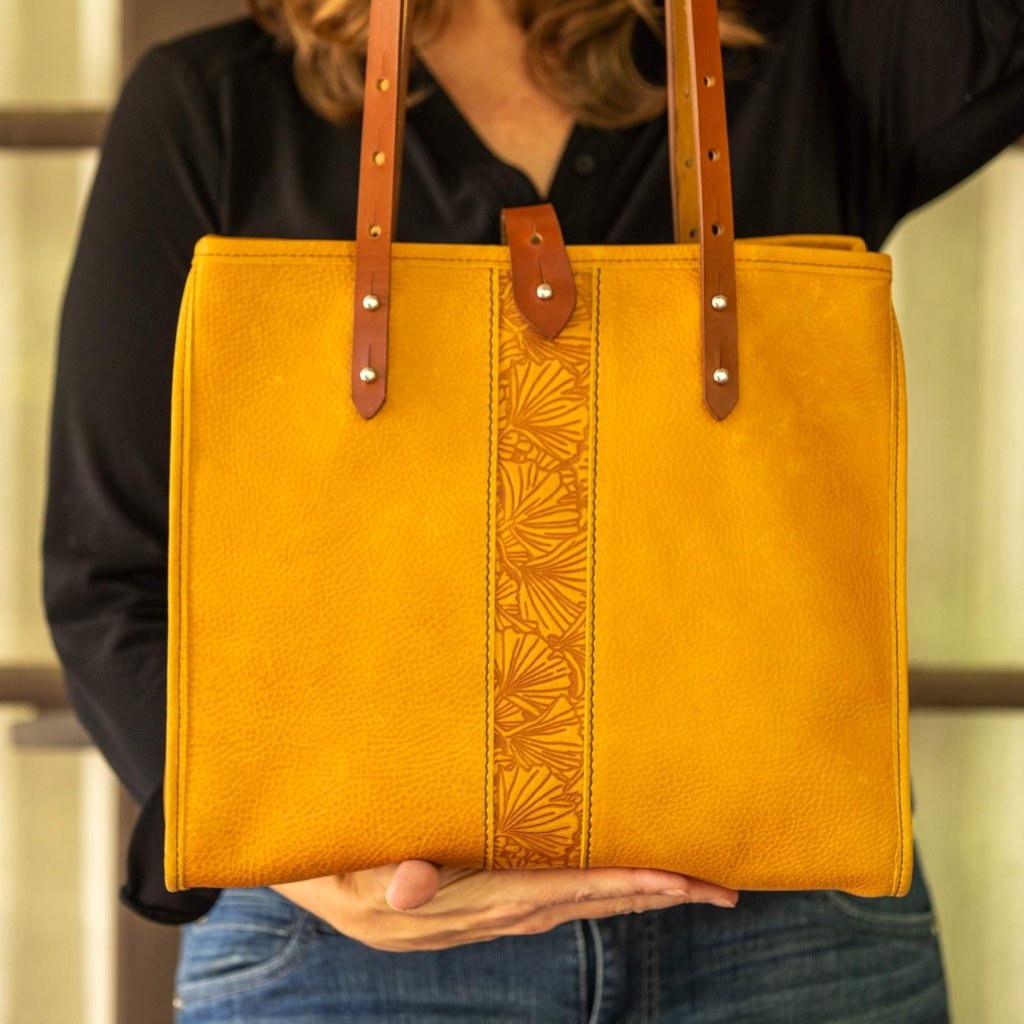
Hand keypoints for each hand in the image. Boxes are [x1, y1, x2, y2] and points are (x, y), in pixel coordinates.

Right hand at [272, 861, 738, 951]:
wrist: (316, 884)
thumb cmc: (335, 866)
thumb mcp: (347, 874)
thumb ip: (383, 877)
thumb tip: (408, 888)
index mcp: (470, 901)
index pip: (563, 891)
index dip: (620, 883)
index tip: (676, 878)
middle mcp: (493, 913)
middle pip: (588, 903)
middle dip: (655, 895)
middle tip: (720, 887)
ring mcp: (492, 914)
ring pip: (580, 904)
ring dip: (636, 895)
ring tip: (687, 885)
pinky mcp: (484, 907)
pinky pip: (556, 901)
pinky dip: (598, 892)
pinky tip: (618, 884)